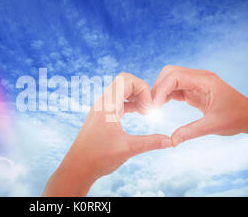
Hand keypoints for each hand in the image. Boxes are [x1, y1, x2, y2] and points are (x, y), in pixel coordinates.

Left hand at [42, 73, 170, 196]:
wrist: (77, 168)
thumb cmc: (98, 158)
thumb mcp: (127, 149)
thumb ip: (150, 142)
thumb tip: (171, 141)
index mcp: (107, 106)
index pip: (127, 80)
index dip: (143, 89)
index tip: (149, 109)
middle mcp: (102, 103)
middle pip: (124, 81)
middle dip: (141, 90)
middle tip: (149, 109)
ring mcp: (101, 109)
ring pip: (121, 91)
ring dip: (136, 97)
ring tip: (146, 113)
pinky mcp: (101, 116)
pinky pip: (118, 101)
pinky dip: (130, 104)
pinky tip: (139, 115)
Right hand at [152, 65, 247, 145]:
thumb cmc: (236, 118)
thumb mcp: (213, 126)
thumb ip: (190, 132)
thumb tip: (171, 141)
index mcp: (205, 81)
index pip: (174, 77)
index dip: (160, 89)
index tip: (153, 107)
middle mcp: (199, 77)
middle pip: (169, 73)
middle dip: (157, 88)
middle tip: (150, 108)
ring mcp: (196, 82)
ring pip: (169, 79)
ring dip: (159, 91)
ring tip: (153, 109)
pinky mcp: (194, 89)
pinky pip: (174, 87)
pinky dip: (165, 95)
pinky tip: (160, 107)